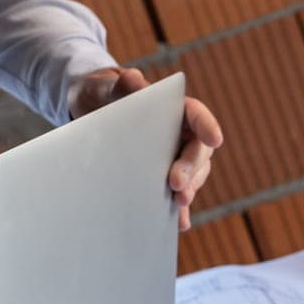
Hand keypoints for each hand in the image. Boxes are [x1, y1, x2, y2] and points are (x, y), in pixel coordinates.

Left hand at [74, 67, 222, 230]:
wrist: (88, 114)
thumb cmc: (102, 95)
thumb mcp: (105, 87)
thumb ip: (121, 85)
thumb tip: (134, 80)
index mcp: (173, 109)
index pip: (196, 115)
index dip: (207, 126)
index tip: (214, 139)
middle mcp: (179, 134)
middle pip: (197, 151)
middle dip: (191, 169)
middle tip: (177, 184)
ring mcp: (173, 158)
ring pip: (192, 175)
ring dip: (189, 190)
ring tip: (179, 203)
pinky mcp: (161, 178)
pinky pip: (175, 194)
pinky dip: (179, 210)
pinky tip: (179, 223)